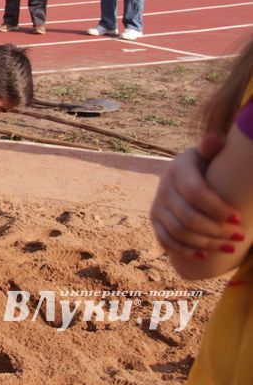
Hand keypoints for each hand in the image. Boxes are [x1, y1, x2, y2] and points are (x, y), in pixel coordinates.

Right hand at [150, 133, 242, 258]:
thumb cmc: (203, 166)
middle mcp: (163, 189)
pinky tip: (205, 256)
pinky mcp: (155, 221)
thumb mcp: (205, 154)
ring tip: (230, 247)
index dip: (217, 208)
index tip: (239, 218)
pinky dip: (185, 250)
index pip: (195, 193)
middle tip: (240, 236)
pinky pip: (166, 241)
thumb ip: (210, 147)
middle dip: (217, 231)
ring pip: (179, 233)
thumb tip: (215, 139)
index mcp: (178, 170)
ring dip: (207, 243)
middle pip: (188, 218)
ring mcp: (157, 206)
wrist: (181, 174)